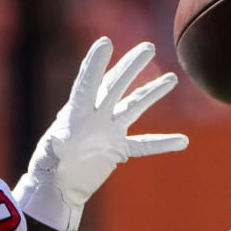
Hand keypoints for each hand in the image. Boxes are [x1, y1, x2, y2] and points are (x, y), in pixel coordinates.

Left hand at [13, 37, 187, 230]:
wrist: (58, 186)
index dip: (95, 64)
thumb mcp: (47, 155)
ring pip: (134, 106)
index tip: (105, 43)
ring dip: (152, 93)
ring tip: (171, 79)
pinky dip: (162, 143)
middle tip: (148, 47)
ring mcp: (109, 130)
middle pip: (115, 85)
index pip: (87, 83)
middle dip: (131, 66)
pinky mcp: (118, 149)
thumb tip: (63, 138)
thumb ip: (55, 145)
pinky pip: (144, 144)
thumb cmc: (47, 168)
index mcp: (75, 113)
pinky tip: (183, 141)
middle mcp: (95, 116)